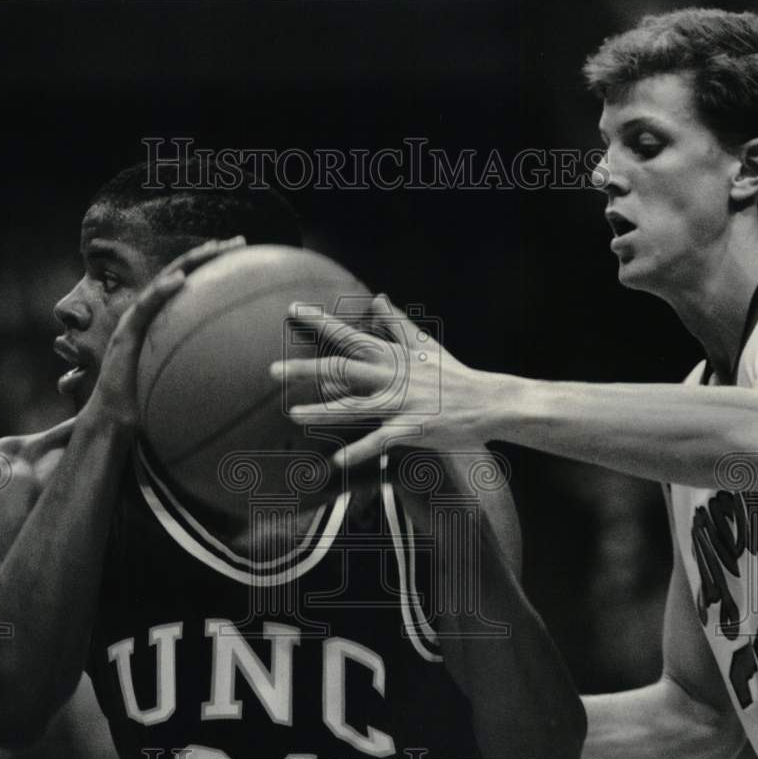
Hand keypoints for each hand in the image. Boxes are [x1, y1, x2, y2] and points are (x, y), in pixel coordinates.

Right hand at [88, 236, 245, 427]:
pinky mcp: (126, 332)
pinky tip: (180, 279)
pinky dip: (162, 290)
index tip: (245, 256)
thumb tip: (245, 371)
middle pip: (182, 273)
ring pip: (164, 281)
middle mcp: (151, 313)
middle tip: (239, 242)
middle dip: (210, 254)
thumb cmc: (151, 401)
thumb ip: (206, 364)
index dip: (216, 267)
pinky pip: (146, 307)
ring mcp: (136, 319)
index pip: (193, 285)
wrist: (117, 418)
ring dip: (189, 262)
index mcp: (165, 319)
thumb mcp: (186, 376)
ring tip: (213, 248)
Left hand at [270, 293, 499, 467]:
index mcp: (391, 355)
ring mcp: (400, 403)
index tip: (292, 310)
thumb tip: (379, 298)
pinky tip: (337, 461)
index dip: (319, 322)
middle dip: (306, 369)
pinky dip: (359, 451)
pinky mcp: (412, 428)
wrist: (485, 400)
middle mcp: (391, 376)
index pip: (348, 335)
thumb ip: (396, 323)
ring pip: (354, 407)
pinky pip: (380, 441)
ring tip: (293, 414)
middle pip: (341, 370)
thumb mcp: (424, 342)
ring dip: (322, 411)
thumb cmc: (452, 372)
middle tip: (272, 369)